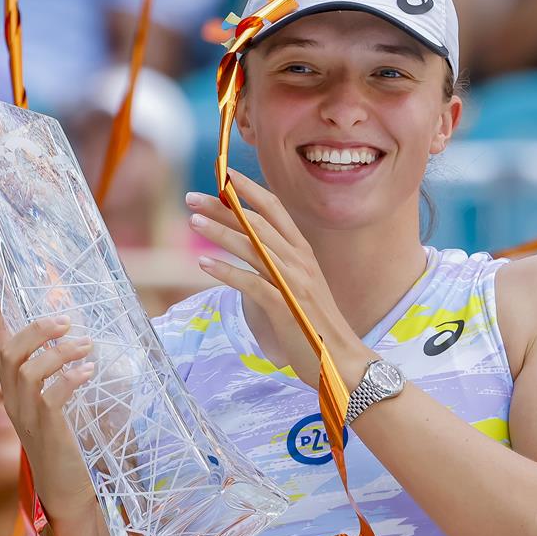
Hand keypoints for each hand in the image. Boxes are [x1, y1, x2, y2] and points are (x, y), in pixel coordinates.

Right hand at [0, 273, 98, 522]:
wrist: (68, 490)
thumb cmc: (68, 441)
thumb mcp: (60, 399)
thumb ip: (62, 370)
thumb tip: (81, 336)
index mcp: (13, 387)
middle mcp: (13, 399)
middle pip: (9, 352)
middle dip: (35, 330)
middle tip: (65, 321)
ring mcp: (26, 416)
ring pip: (27, 370)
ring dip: (58, 352)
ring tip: (86, 346)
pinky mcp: (46, 430)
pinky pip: (51, 397)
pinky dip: (70, 379)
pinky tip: (89, 372)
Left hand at [186, 177, 372, 389]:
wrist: (342, 361)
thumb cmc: (316, 325)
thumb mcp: (301, 286)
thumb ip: (281, 265)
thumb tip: (252, 249)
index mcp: (303, 252)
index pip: (275, 209)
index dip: (249, 189)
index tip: (224, 174)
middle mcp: (299, 261)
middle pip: (256, 223)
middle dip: (224, 206)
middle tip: (193, 196)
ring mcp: (293, 282)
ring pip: (252, 246)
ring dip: (219, 231)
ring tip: (193, 220)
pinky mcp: (284, 306)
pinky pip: (250, 282)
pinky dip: (226, 271)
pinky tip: (204, 263)